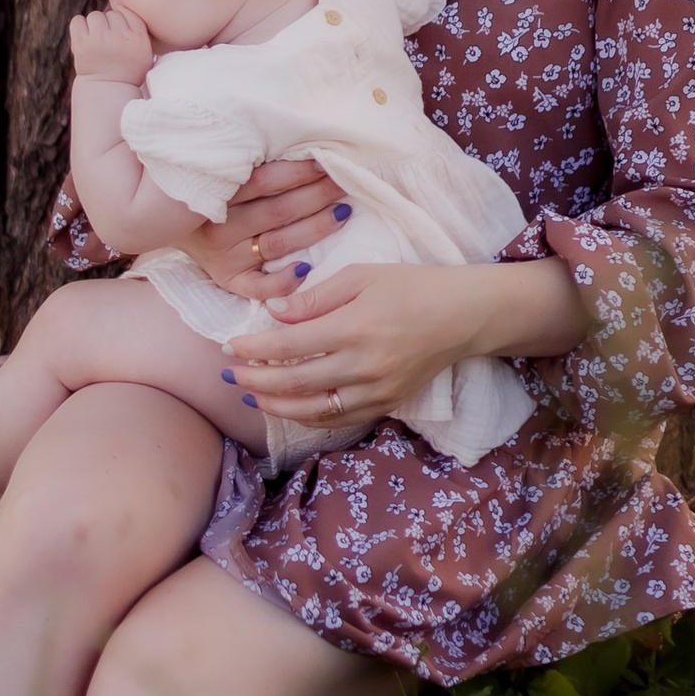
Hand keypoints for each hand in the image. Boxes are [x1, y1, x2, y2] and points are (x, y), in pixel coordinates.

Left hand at [68, 0, 154, 83]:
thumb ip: (136, 22)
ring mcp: (98, 40)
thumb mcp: (144, 46)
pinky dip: (80, 26)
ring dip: (96, 25)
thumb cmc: (128, 65)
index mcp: (137, 38)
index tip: (122, 35)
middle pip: (111, 13)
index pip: (127, 11)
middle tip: (111, 41)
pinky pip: (77, 20)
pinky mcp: (80, 45)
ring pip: (95, 16)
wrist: (108, 88)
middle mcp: (118, 37)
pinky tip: (87, 37)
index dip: (123, 22)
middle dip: (110, 24)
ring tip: (99, 41)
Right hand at [192, 153, 350, 301]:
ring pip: (279, 243)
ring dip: (316, 227)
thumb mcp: (213, 167)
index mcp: (216, 193)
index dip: (299, 170)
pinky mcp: (228, 280)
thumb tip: (296, 140)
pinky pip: (259, 288)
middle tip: (344, 181)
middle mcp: (219, 227)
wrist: (162, 220)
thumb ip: (244, 159)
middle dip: (318, 194)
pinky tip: (307, 268)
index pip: (265, 180)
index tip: (325, 159)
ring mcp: (224, 257)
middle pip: (279, 210)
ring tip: (342, 212)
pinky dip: (284, 281)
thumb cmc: (200, 187)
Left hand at [224, 263, 508, 436]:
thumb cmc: (412, 286)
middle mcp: (364, 365)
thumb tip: (273, 313)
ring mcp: (377, 390)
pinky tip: (289, 408)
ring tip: (251, 396)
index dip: (254, 349)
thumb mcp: (362, 276)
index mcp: (355, 327)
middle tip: (230, 375)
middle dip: (256, 381)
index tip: (231, 346)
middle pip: (296, 383)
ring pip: (314, 410)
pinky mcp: (387, 404)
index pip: (290, 345)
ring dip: (276, 406)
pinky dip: (309, 417)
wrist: (464, 315)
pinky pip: (339, 419)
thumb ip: (315, 297)